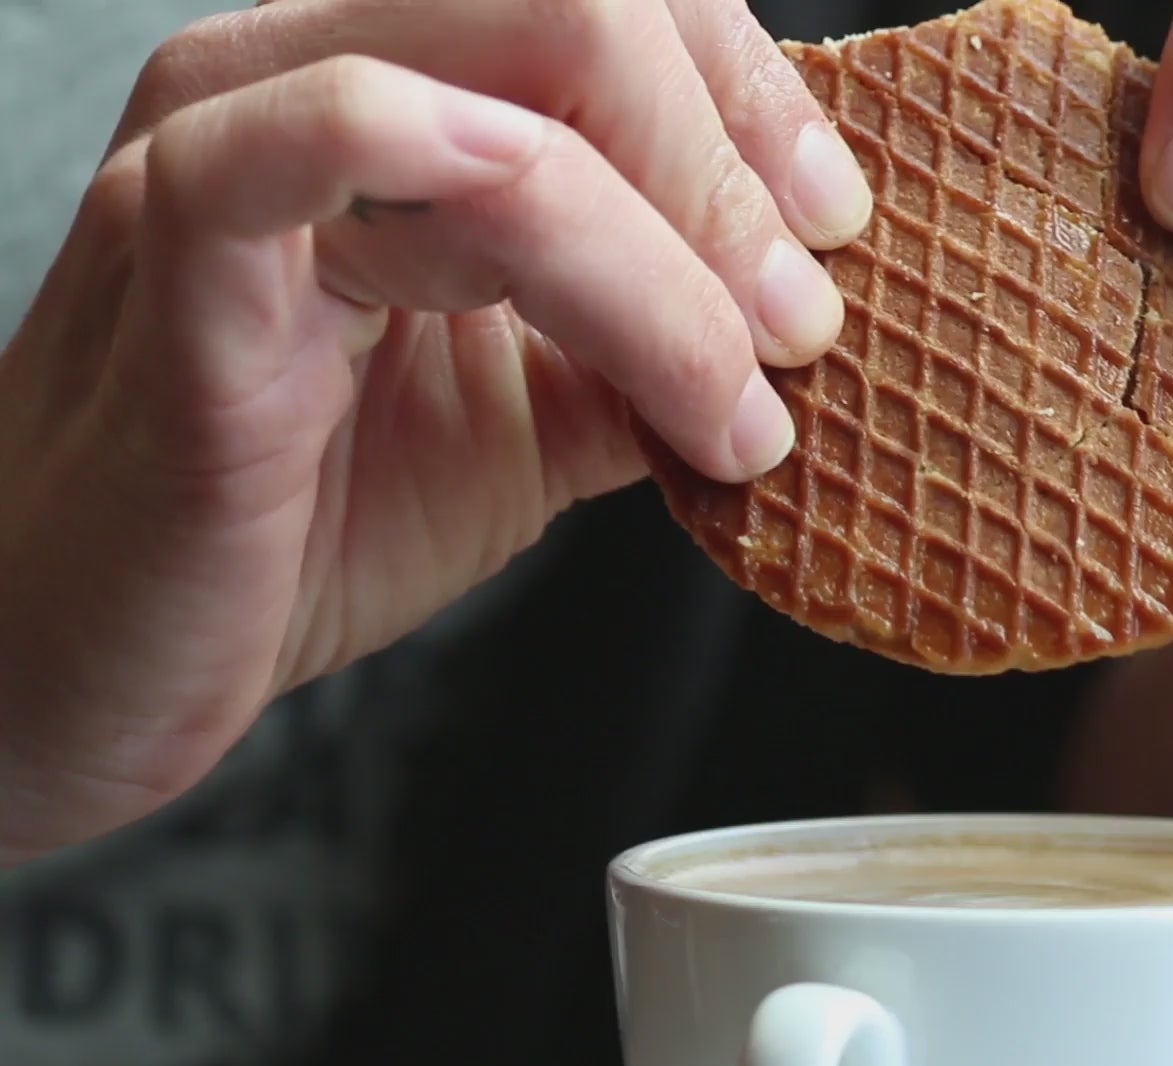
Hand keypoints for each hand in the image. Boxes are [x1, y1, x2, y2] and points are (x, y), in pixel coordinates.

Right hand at [0, 0, 871, 862]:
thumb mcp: (531, 421)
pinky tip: (630, 336)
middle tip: (808, 319)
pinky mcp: (173, 253)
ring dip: (673, 241)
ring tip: (743, 388)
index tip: (838, 232)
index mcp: (400, 92)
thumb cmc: (294, 520)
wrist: (97, 655)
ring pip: (510, 89)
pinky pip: (326, 140)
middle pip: (581, 6)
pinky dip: (528, 219)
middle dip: (734, 168)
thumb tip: (802, 327)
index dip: (754, 99)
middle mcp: (308, 74)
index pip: (611, 5)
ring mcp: (227, 144)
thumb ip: (649, 348)